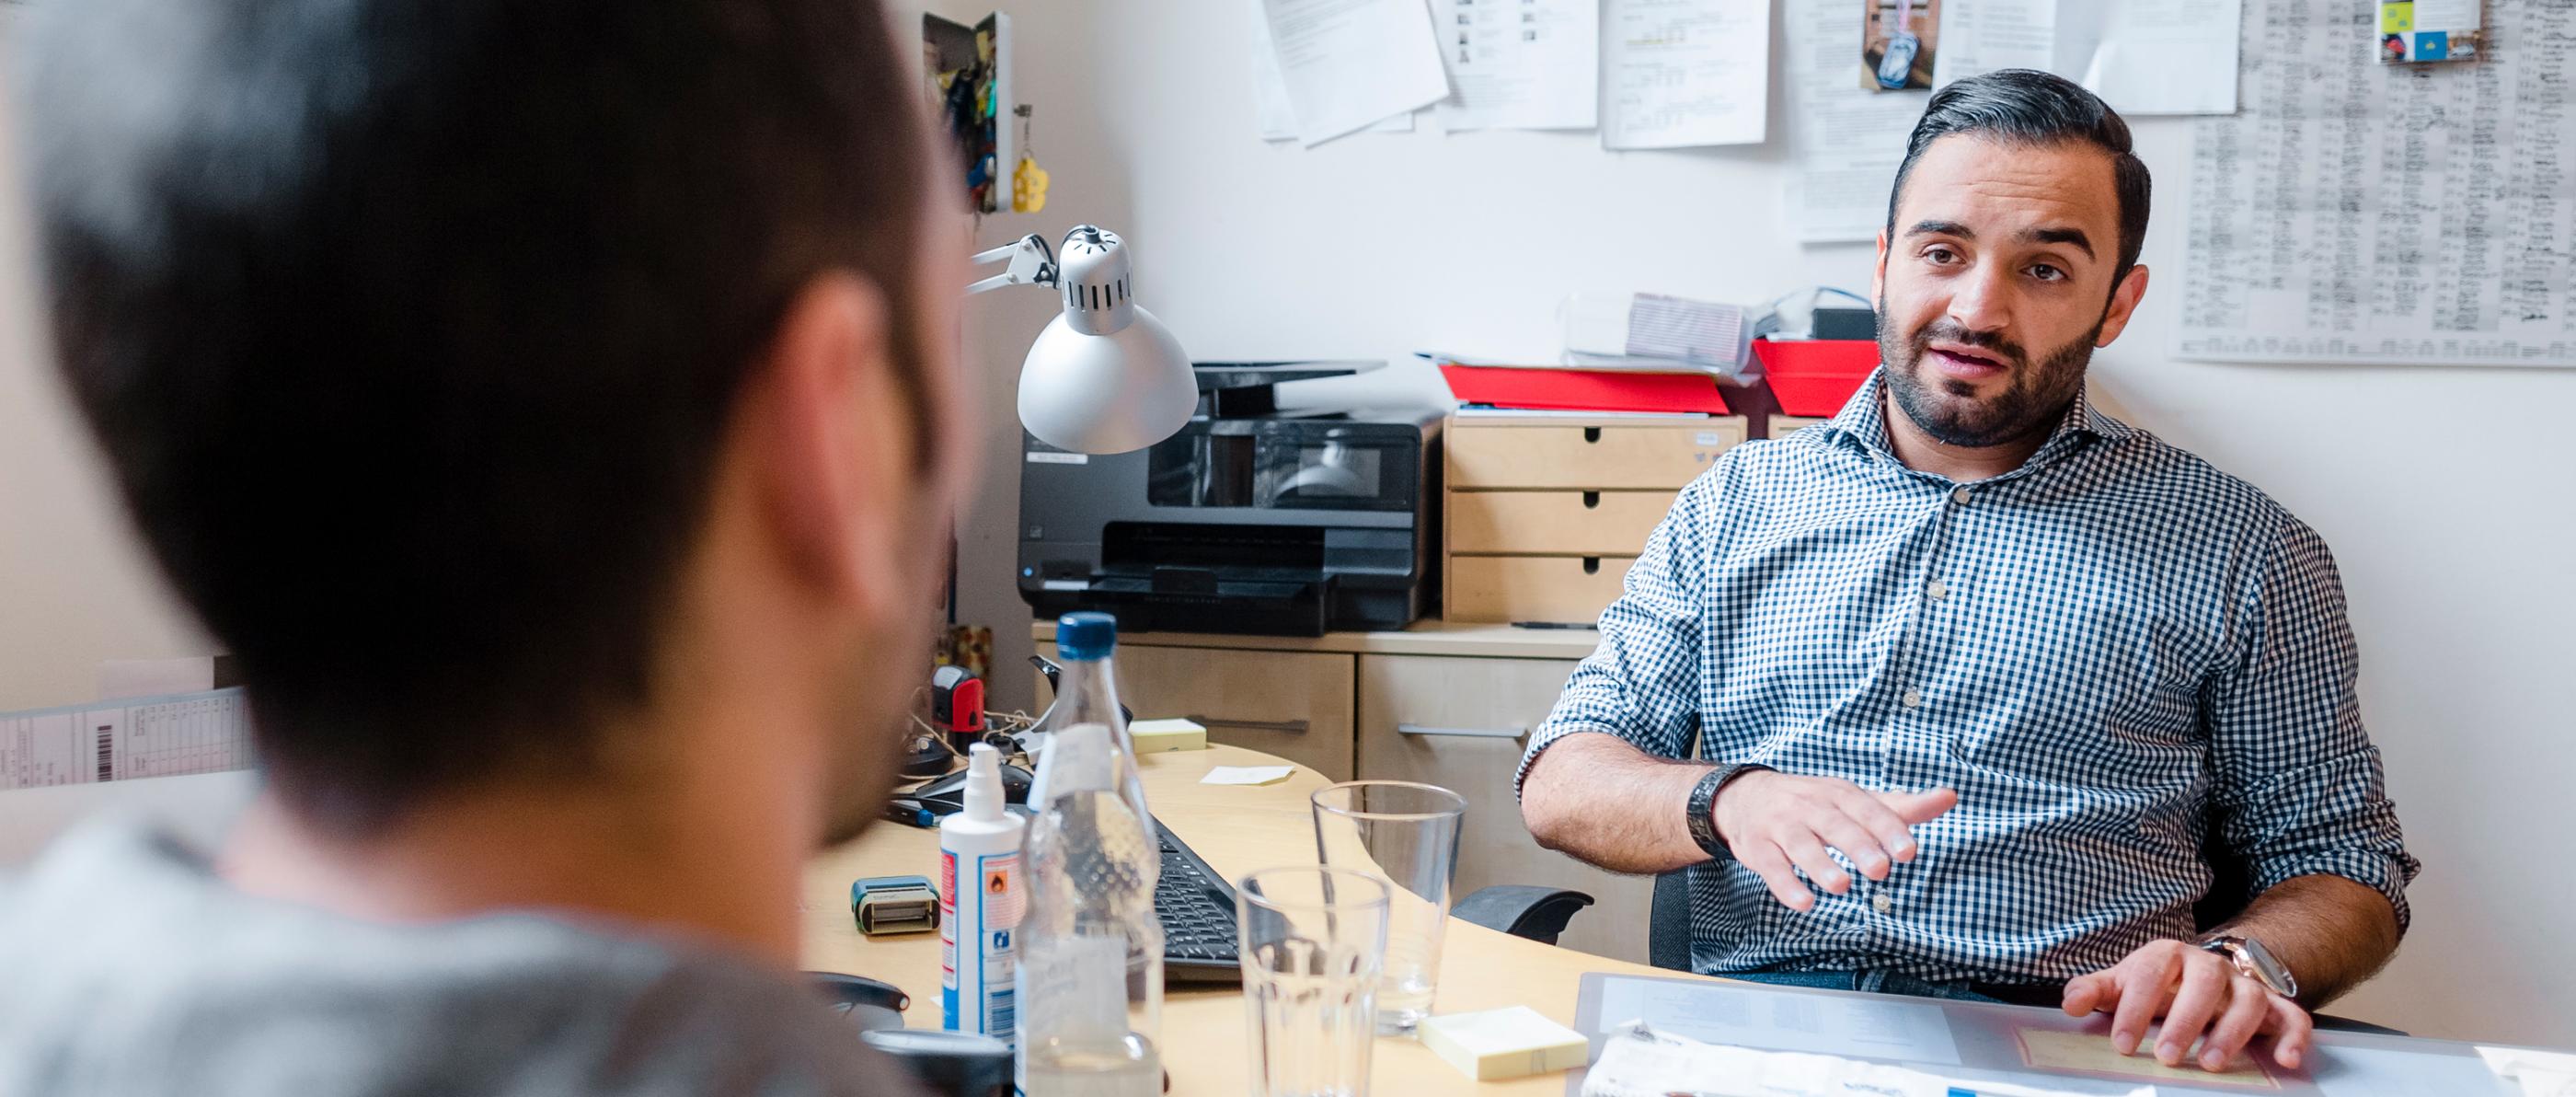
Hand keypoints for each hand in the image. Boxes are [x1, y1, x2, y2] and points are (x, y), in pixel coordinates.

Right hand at [1710, 770, 1956, 911]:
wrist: (1747, 795)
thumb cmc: (1814, 803)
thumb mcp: (1856, 801)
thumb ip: (1901, 807)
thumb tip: (1950, 797)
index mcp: (1839, 794)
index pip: (1867, 808)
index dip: (1888, 829)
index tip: (1909, 851)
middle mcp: (1809, 805)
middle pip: (1834, 824)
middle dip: (1857, 845)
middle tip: (1880, 869)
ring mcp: (1781, 825)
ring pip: (1800, 844)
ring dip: (1820, 865)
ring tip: (1842, 886)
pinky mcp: (1758, 847)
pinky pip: (1771, 865)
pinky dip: (1785, 884)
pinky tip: (1803, 903)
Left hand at [2062, 940, 2312, 1072]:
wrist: (2201, 973)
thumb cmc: (2156, 984)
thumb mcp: (2122, 984)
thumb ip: (2094, 992)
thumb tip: (2070, 1003)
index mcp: (2167, 955)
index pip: (2149, 974)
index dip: (2135, 1009)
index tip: (2123, 1046)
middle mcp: (2210, 966)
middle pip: (2204, 983)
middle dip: (2186, 1021)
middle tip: (2167, 1057)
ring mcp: (2245, 985)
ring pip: (2250, 1000)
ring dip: (2233, 1032)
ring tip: (2212, 1064)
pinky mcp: (2274, 1006)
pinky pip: (2293, 1017)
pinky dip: (2295, 1037)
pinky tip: (2287, 1061)